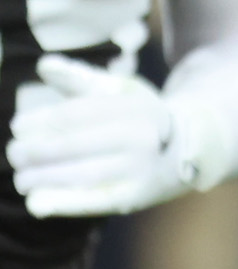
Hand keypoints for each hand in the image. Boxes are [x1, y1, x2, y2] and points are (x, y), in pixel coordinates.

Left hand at [8, 55, 201, 216]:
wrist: (189, 149)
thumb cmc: (141, 118)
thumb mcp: (120, 91)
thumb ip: (80, 79)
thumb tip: (44, 65)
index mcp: (133, 106)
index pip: (78, 114)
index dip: (42, 120)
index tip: (17, 126)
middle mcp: (140, 136)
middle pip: (76, 144)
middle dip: (37, 151)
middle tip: (13, 154)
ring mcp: (140, 168)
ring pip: (83, 174)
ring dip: (44, 178)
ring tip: (21, 179)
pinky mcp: (137, 196)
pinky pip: (95, 201)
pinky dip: (63, 203)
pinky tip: (37, 203)